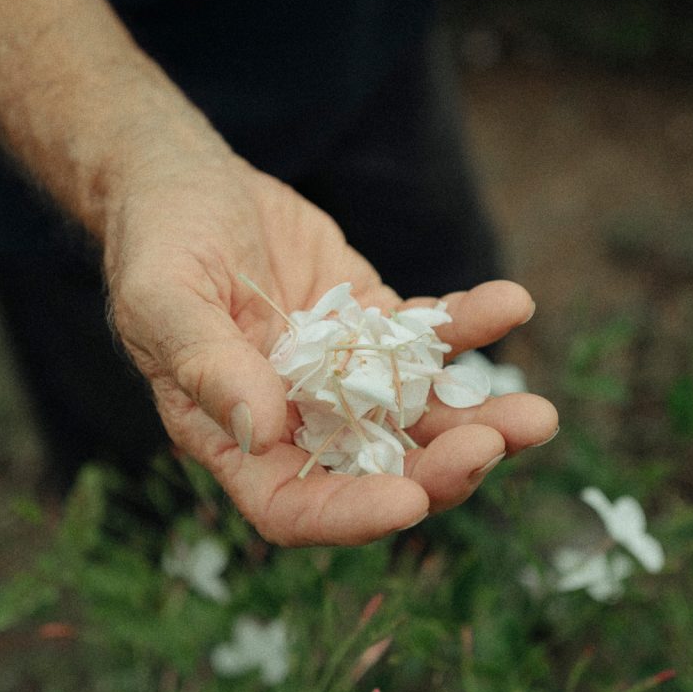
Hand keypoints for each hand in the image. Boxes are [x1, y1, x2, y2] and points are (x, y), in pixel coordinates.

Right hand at [105, 157, 556, 546]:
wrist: (182, 177)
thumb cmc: (154, 239)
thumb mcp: (162, 296)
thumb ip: (207, 365)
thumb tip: (264, 429)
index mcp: (234, 435)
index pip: (293, 504)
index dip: (350, 514)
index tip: (408, 501)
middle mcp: (294, 420)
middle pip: (376, 470)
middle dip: (440, 469)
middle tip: (496, 443)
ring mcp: (341, 375)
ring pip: (419, 417)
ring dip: (480, 420)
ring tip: (538, 417)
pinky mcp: (371, 324)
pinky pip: (430, 338)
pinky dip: (471, 327)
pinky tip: (511, 303)